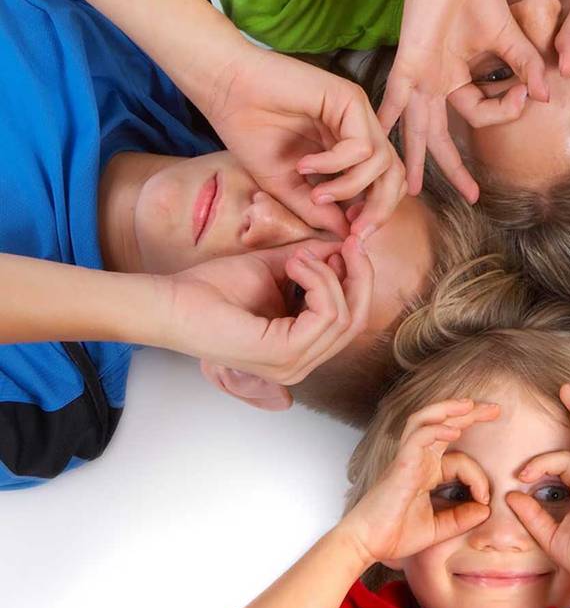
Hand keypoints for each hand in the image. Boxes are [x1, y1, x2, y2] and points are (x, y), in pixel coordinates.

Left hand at [161, 237, 371, 384]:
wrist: (172, 300)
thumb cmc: (211, 289)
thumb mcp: (275, 269)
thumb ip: (312, 263)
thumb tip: (345, 247)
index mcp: (299, 348)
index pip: (351, 319)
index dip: (357, 279)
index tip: (349, 244)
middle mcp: (300, 364)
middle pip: (358, 321)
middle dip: (360, 276)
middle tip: (351, 242)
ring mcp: (292, 365)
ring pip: (344, 315)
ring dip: (327, 274)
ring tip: (297, 256)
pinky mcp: (282, 355)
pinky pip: (326, 314)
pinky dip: (317, 281)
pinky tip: (293, 266)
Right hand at [202, 46, 406, 239]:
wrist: (224, 91)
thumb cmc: (250, 133)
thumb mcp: (286, 186)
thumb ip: (317, 209)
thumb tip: (347, 233)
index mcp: (350, 148)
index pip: (384, 184)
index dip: (376, 213)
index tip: (353, 236)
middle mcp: (360, 130)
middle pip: (395, 175)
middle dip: (380, 209)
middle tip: (355, 230)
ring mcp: (358, 113)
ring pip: (384, 162)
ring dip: (351, 187)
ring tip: (316, 193)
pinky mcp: (350, 99)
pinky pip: (361, 146)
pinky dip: (335, 164)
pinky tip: (305, 164)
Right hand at [339, 399, 499, 564]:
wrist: (366, 545)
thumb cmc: (394, 535)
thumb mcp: (438, 529)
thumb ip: (462, 518)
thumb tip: (487, 510)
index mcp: (426, 471)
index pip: (460, 460)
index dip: (479, 477)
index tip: (485, 500)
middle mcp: (418, 460)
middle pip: (443, 424)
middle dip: (470, 414)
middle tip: (495, 409)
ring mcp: (408, 459)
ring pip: (425, 420)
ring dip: (448, 409)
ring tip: (471, 404)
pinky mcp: (400, 465)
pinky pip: (418, 438)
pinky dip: (436, 429)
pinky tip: (454, 430)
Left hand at [381, 0, 549, 201]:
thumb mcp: (506, 37)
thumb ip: (525, 66)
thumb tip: (547, 94)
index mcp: (459, 78)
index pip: (483, 113)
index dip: (508, 108)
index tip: (527, 92)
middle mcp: (437, 84)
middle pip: (443, 137)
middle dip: (454, 169)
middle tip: (471, 195)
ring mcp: (421, 77)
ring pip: (417, 128)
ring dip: (415, 160)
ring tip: (408, 189)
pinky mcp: (409, 63)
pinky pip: (394, 98)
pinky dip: (385, 118)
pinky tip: (376, 138)